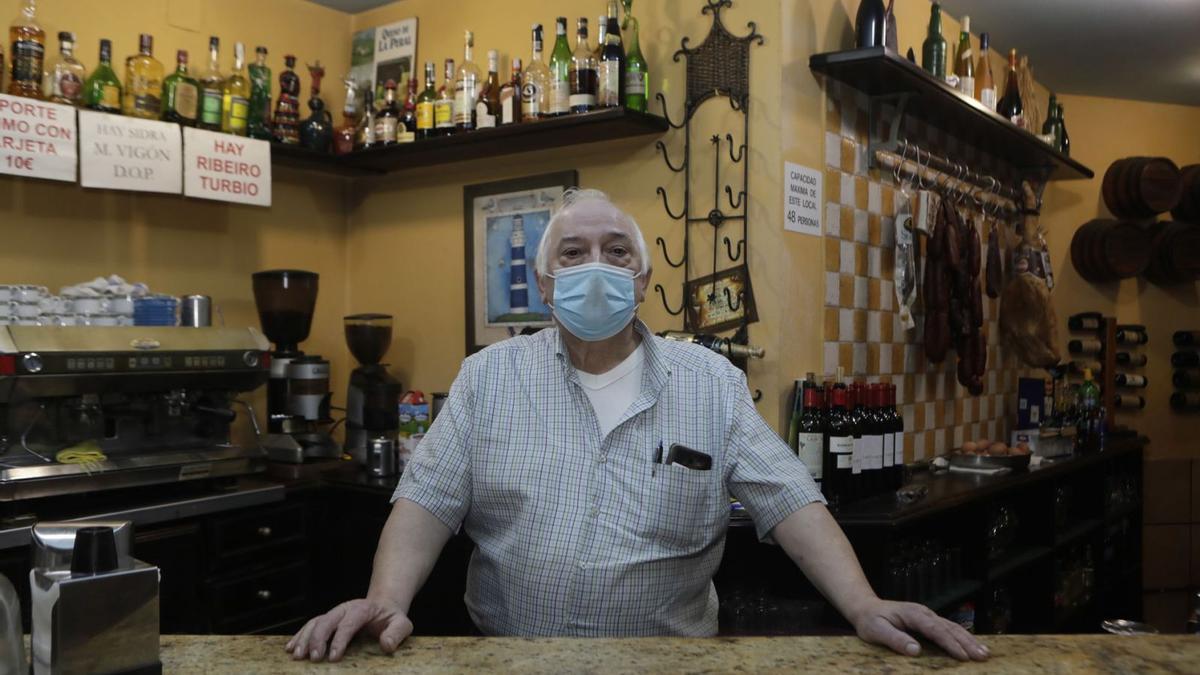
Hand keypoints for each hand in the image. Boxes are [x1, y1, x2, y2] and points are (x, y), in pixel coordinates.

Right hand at [286, 598, 412, 661]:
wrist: (383, 607)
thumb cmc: (391, 619)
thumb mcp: (402, 624)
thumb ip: (396, 633)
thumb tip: (387, 645)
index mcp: (362, 609)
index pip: (348, 623)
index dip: (339, 639)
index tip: (333, 657)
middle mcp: (345, 609)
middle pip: (327, 620)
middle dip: (318, 639)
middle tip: (314, 658)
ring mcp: (334, 614)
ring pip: (315, 623)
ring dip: (304, 638)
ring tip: (297, 655)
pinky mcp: (328, 621)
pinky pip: (311, 626)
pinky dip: (299, 636)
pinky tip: (290, 648)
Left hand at [851, 598, 988, 661]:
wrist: (866, 607)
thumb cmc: (870, 620)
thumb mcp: (876, 631)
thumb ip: (894, 639)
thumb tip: (915, 650)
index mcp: (913, 614)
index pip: (934, 629)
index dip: (949, 643)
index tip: (963, 656)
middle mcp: (924, 613)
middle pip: (949, 627)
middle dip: (967, 642)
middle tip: (982, 657)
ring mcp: (928, 616)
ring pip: (952, 627)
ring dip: (969, 640)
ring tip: (984, 653)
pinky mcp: (929, 621)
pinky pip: (949, 629)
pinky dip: (962, 637)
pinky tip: (973, 646)